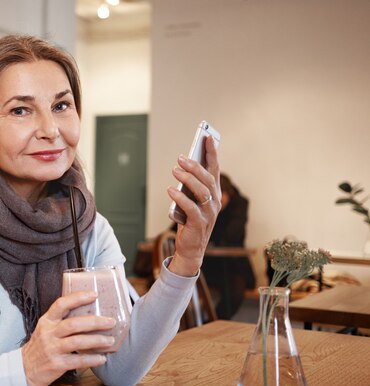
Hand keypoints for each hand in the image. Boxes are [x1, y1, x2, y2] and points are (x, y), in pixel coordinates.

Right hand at [21, 291, 115, 385]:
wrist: (23, 369)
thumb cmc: (40, 346)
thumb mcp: (46, 329)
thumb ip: (61, 321)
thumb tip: (89, 314)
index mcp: (47, 321)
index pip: (61, 304)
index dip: (78, 298)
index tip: (94, 294)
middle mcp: (49, 333)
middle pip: (74, 323)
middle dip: (95, 322)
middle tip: (111, 322)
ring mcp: (52, 349)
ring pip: (77, 342)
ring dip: (97, 340)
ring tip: (110, 340)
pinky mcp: (56, 364)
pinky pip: (77, 361)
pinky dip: (92, 359)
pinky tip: (102, 358)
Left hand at [167, 136, 221, 275]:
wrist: (190, 248)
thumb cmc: (189, 221)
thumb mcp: (190, 200)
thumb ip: (189, 186)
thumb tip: (182, 167)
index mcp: (214, 193)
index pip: (215, 169)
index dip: (212, 152)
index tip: (207, 137)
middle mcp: (215, 201)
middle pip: (208, 179)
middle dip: (195, 166)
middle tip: (181, 158)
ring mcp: (209, 213)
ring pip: (202, 191)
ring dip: (188, 179)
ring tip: (175, 171)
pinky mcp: (200, 224)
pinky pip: (191, 208)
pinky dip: (180, 198)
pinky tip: (171, 190)